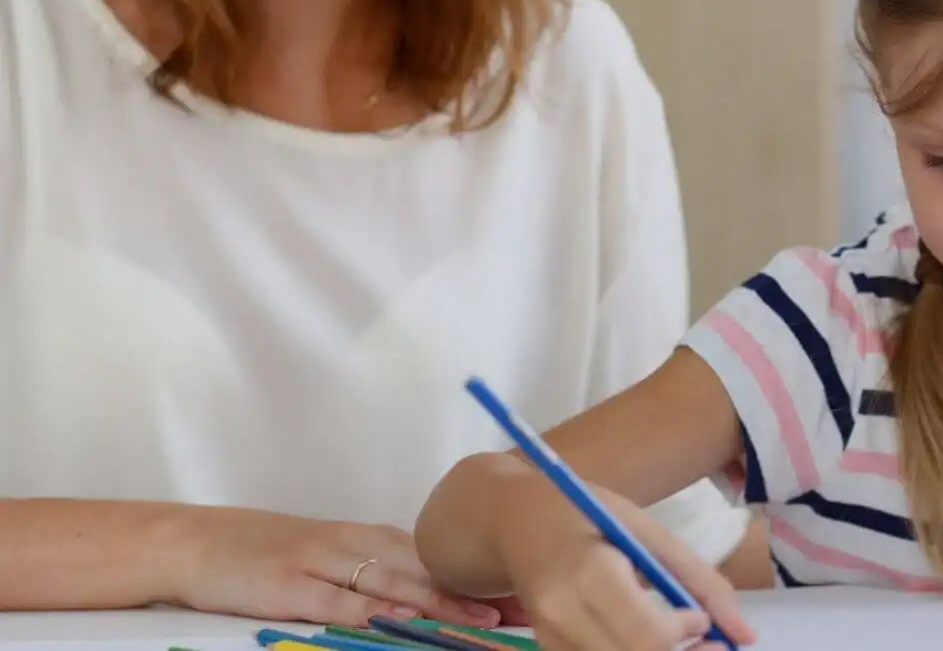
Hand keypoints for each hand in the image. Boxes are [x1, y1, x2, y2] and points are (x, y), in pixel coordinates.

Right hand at [164, 506, 504, 627]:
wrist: (199, 541)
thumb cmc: (273, 553)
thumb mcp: (334, 558)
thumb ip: (382, 574)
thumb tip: (436, 597)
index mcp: (371, 537)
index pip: (438, 558)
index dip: (482, 577)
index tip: (523, 594)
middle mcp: (354, 543)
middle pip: (427, 569)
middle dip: (477, 591)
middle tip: (521, 609)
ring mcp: (322, 562)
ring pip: (393, 582)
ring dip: (441, 602)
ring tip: (484, 620)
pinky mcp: (289, 584)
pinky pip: (337, 601)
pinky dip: (371, 612)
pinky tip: (399, 623)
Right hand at [497, 481, 755, 650]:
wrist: (515, 522)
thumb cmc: (586, 515)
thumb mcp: (646, 531)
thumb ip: (699, 580)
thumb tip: (745, 634)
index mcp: (590, 573)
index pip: (647, 636)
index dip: (686, 637)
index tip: (700, 619)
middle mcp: (563, 615)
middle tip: (707, 645)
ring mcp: (550, 640)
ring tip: (682, 645)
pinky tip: (647, 642)